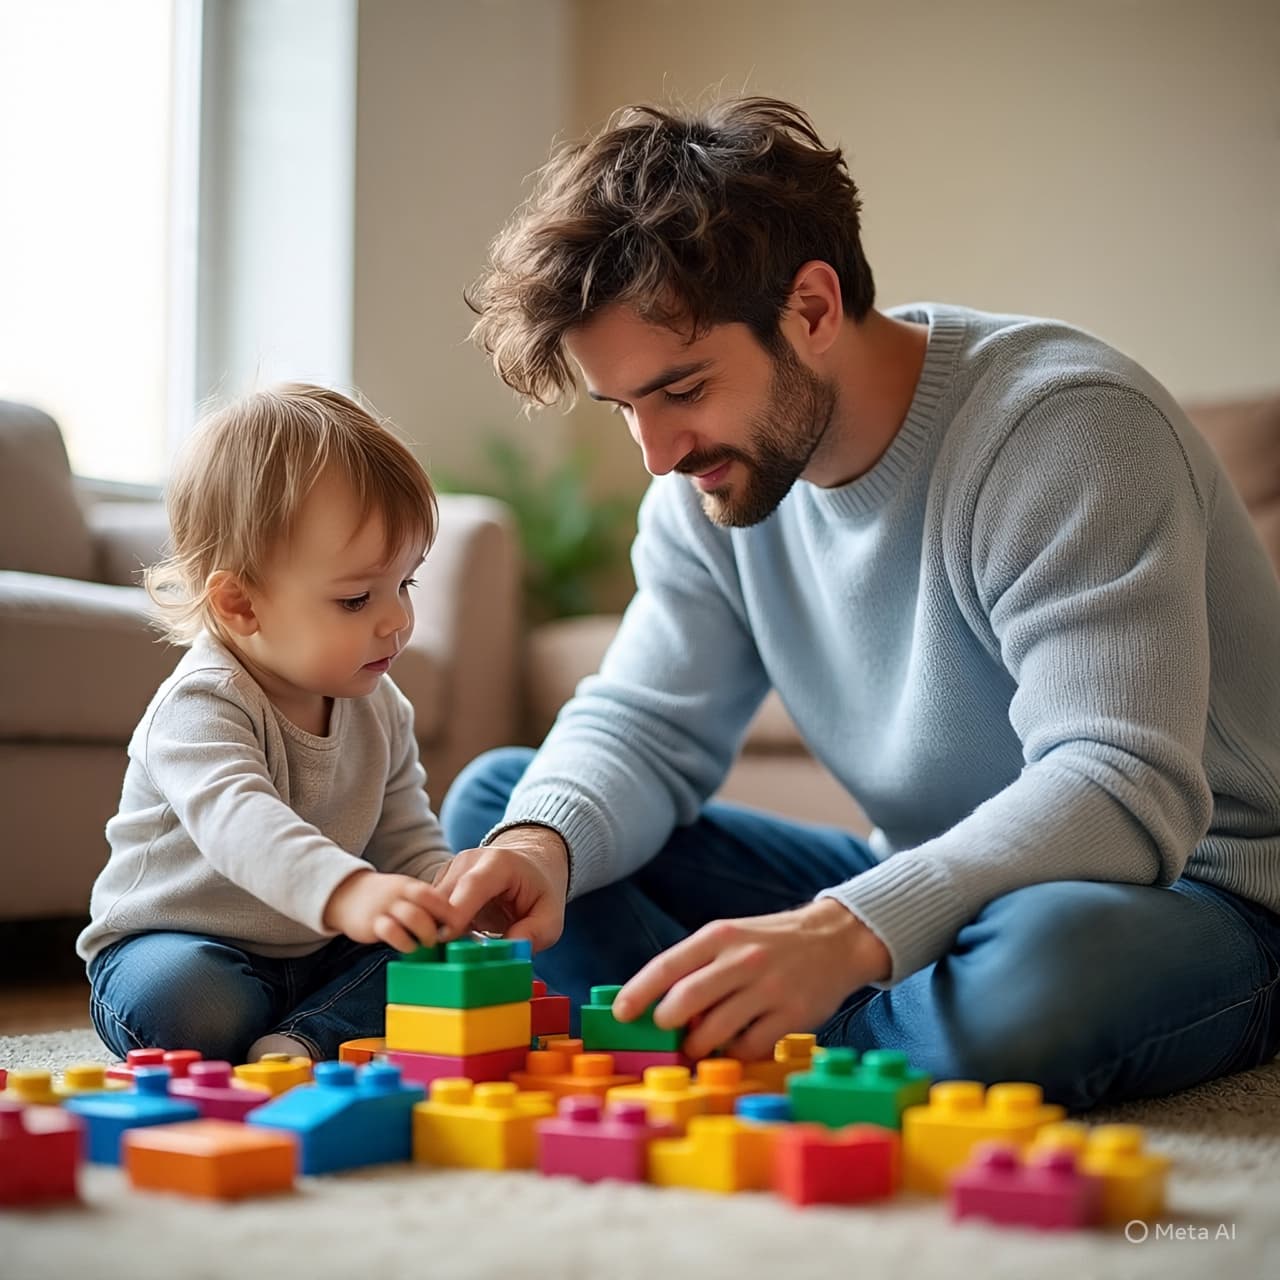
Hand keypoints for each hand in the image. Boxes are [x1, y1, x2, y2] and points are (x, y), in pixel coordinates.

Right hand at [323, 869, 467, 951]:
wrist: (345, 894)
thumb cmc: (384, 899)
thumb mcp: (404, 894)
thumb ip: (425, 905)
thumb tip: (453, 923)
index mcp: (411, 886)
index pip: (436, 893)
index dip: (450, 910)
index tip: (459, 925)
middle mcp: (399, 893)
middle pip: (427, 902)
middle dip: (441, 921)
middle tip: (445, 936)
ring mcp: (385, 907)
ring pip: (412, 916)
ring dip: (426, 932)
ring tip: (428, 943)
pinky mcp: (371, 923)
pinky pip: (391, 931)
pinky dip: (404, 942)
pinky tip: (408, 947)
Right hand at [434, 825, 568, 951]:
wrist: (529, 863)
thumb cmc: (539, 890)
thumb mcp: (550, 916)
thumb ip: (534, 934)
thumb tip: (504, 954)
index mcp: (498, 864)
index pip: (471, 887)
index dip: (456, 914)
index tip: (446, 941)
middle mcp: (467, 862)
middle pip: (441, 898)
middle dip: (441, 930)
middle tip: (455, 960)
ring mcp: (450, 871)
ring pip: (429, 906)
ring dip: (438, 932)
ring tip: (463, 949)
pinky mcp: (439, 883)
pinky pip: (428, 910)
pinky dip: (437, 929)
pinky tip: (457, 940)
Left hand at [613, 899, 891, 1061]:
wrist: (835, 939)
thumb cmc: (769, 943)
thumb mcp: (731, 938)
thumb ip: (697, 966)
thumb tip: (656, 1004)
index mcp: (720, 936)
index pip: (668, 964)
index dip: (639, 992)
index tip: (620, 1014)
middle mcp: (742, 959)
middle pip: (686, 999)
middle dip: (666, 1021)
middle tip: (665, 1029)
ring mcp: (769, 988)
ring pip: (714, 1029)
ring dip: (697, 1045)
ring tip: (696, 1044)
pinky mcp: (792, 1014)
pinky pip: (749, 1046)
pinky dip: (734, 1053)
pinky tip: (734, 1044)